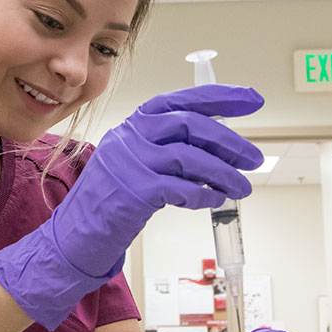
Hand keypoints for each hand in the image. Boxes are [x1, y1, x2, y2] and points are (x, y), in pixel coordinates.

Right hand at [0, 85, 264, 329]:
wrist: (77, 233)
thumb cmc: (112, 199)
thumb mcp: (137, 161)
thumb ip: (169, 147)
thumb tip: (221, 146)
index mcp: (134, 123)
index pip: (182, 100)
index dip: (221, 98)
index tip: (252, 100)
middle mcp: (131, 136)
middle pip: (192, 125)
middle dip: (231, 141)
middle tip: (254, 159)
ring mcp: (131, 162)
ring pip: (192, 158)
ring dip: (225, 174)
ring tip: (241, 188)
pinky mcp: (135, 191)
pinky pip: (183, 187)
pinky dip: (204, 194)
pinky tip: (212, 200)